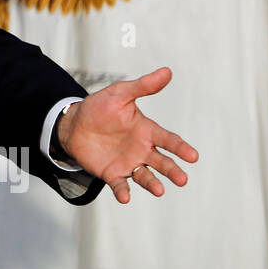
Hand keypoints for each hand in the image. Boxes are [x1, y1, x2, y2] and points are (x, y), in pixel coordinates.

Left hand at [56, 66, 197, 203]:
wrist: (74, 124)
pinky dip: (123, 191)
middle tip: (182, 179)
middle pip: (161, 162)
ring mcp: (128, 163)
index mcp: (146, 130)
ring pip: (145, 176)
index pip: (168, 140)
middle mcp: (141, 149)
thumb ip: (143, 86)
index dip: (180, 148)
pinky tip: (125, 197)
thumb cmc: (100, 107)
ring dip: (153, 184)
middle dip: (172, 170)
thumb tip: (167, 71)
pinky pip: (120, 184)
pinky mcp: (112, 173)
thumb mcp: (120, 94)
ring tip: (159, 190)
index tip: (193, 156)